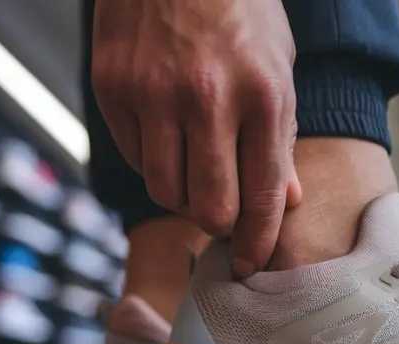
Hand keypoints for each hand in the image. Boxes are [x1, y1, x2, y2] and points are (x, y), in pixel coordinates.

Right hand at [92, 0, 301, 276]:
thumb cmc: (238, 10)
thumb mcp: (278, 65)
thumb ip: (281, 135)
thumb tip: (287, 199)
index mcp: (262, 93)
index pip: (263, 193)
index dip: (258, 241)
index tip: (250, 264)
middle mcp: (207, 98)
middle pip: (210, 208)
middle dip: (220, 227)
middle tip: (222, 217)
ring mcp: (152, 94)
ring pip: (165, 193)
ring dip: (183, 197)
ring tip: (196, 175)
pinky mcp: (112, 89)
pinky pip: (135, 158)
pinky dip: (154, 162)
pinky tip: (167, 138)